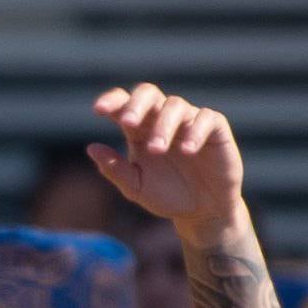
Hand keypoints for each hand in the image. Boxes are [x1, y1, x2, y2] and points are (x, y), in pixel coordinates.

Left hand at [90, 84, 244, 246]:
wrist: (204, 212)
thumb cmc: (168, 197)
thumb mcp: (136, 188)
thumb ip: (115, 169)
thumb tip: (92, 148)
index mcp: (140, 129)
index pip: (124, 102)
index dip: (112, 101)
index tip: (98, 111)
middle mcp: (164, 120)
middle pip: (148, 94)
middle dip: (136, 104)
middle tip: (127, 122)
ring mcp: (190, 122)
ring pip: (175, 105)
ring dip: (163, 125)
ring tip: (156, 149)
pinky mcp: (216, 130)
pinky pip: (207, 118)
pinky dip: (195, 131)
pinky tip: (186, 150)